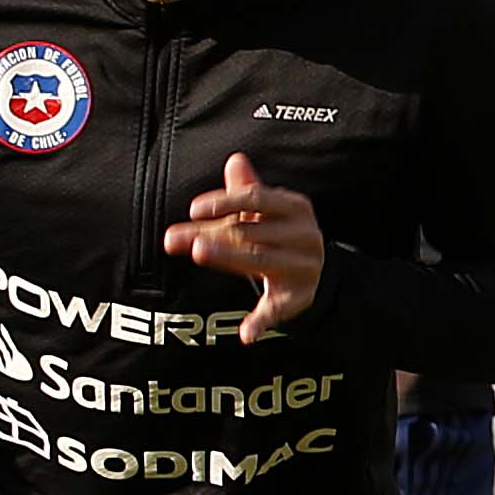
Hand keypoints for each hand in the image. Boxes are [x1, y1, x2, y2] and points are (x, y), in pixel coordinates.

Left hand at [163, 152, 324, 338]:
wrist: (318, 272)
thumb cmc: (282, 234)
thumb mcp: (267, 211)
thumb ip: (245, 192)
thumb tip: (234, 161)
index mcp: (295, 208)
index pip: (255, 199)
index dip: (223, 202)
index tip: (193, 209)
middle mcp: (304, 236)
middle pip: (250, 231)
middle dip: (211, 233)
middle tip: (176, 238)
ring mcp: (303, 268)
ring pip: (259, 260)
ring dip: (227, 257)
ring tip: (200, 252)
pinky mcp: (297, 298)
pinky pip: (276, 310)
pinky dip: (261, 322)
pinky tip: (246, 334)